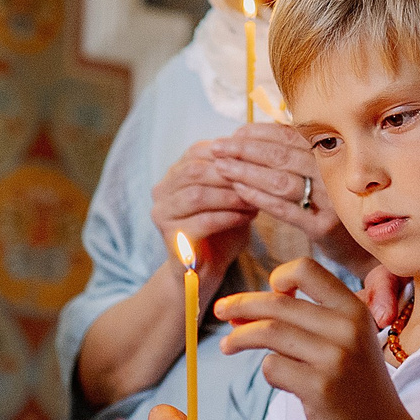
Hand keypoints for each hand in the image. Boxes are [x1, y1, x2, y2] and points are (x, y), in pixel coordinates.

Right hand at [151, 139, 253, 287]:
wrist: (205, 270)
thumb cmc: (221, 229)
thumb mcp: (229, 195)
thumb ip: (233, 174)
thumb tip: (255, 150)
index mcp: (174, 173)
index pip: (197, 151)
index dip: (227, 153)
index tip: (255, 159)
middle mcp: (162, 190)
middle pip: (194, 170)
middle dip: (229, 174)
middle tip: (257, 179)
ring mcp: (162, 214)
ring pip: (196, 195)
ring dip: (230, 196)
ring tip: (254, 200)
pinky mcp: (171, 237)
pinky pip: (202, 222)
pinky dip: (228, 217)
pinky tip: (246, 218)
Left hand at [212, 123, 369, 273]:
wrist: (363, 246)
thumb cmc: (333, 205)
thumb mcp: (321, 175)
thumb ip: (296, 154)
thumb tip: (255, 133)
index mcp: (333, 154)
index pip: (290, 135)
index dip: (260, 132)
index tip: (235, 132)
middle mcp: (334, 173)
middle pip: (282, 155)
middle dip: (245, 149)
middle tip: (218, 147)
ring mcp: (331, 201)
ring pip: (281, 180)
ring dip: (247, 172)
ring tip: (221, 168)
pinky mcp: (324, 227)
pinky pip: (286, 209)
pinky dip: (260, 198)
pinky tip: (239, 192)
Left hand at [216, 257, 407, 419]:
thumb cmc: (354, 386)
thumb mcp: (348, 341)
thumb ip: (307, 321)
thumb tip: (243, 309)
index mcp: (355, 309)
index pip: (307, 271)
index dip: (279, 277)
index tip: (266, 291)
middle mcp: (348, 329)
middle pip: (278, 304)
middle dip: (241, 306)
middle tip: (220, 312)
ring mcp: (335, 358)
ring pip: (269, 333)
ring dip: (240, 338)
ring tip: (226, 346)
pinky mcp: (320, 388)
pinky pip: (272, 367)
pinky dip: (266, 371)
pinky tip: (275, 377)